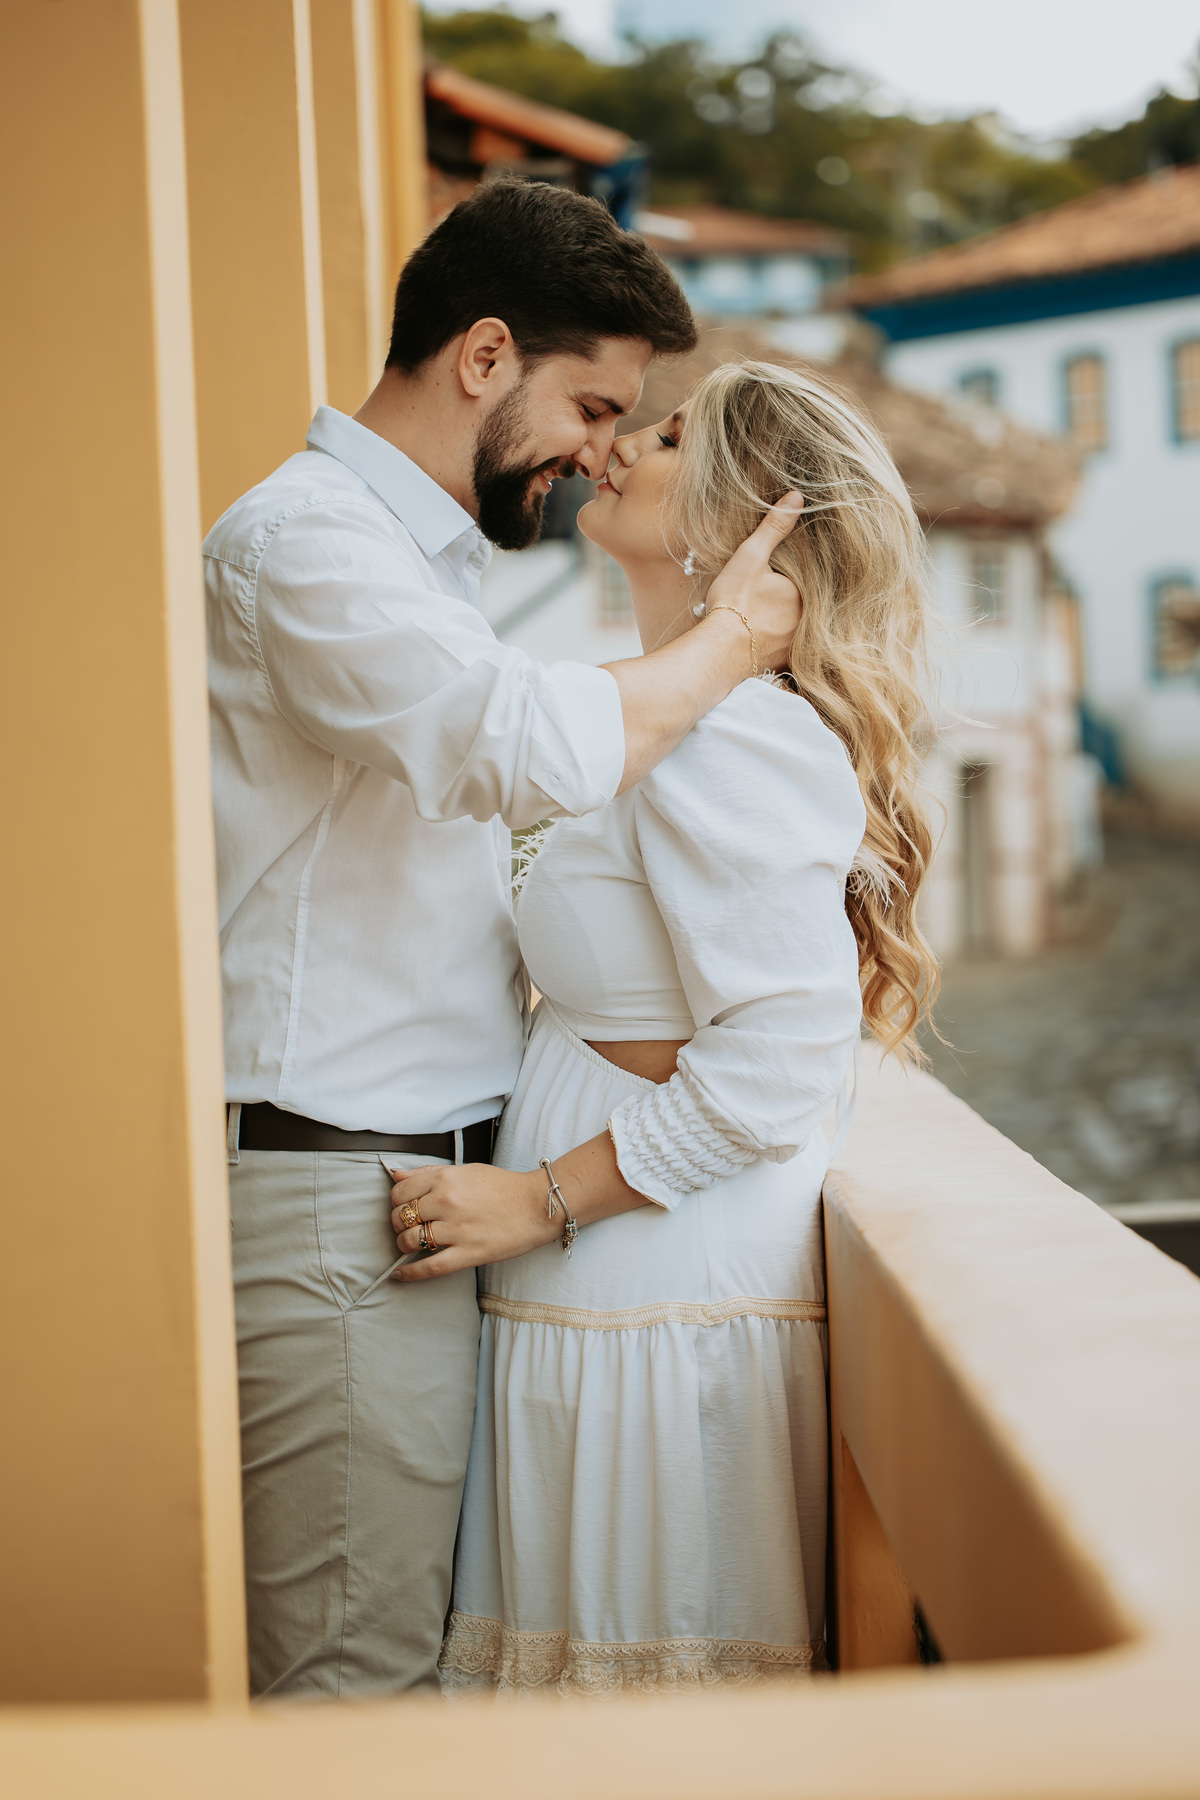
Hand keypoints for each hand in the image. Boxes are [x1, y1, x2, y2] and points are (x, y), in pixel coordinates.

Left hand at [388, 1162, 557, 1280]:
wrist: (537, 1205)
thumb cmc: (503, 1187)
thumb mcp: (465, 1170)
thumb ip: (428, 1173)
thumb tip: (395, 1174)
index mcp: (446, 1179)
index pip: (400, 1191)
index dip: (396, 1201)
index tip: (403, 1206)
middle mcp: (447, 1202)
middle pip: (401, 1216)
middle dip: (398, 1223)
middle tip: (407, 1226)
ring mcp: (457, 1229)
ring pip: (410, 1240)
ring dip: (403, 1244)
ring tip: (410, 1245)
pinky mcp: (468, 1253)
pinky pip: (430, 1266)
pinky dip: (410, 1273)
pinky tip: (399, 1274)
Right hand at [705, 491, 803, 670]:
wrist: (718, 653)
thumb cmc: (734, 602)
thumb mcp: (751, 556)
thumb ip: (775, 527)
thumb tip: (798, 497)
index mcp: (807, 594)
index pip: (811, 578)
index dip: (796, 574)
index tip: (781, 573)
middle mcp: (809, 621)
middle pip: (806, 603)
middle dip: (794, 599)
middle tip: (773, 595)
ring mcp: (798, 645)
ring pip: (799, 627)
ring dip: (789, 622)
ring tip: (770, 615)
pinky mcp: (784, 663)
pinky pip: (788, 648)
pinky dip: (780, 642)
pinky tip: (766, 638)